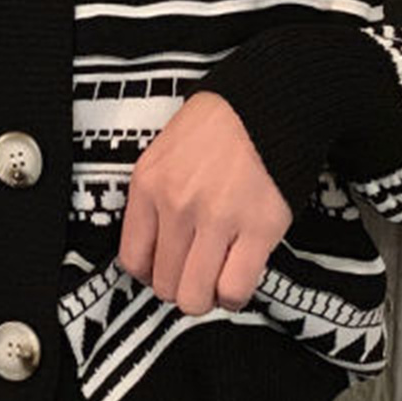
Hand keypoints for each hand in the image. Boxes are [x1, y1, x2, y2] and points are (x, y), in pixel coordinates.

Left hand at [118, 91, 291, 316]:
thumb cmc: (218, 129)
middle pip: (164, 284)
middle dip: (180, 288)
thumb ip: (154, 202)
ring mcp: (218, 218)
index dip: (150, 275)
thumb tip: (155, 254)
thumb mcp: (165, 156)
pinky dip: (233, 296)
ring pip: (195, 295)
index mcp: (149, 185)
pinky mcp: (259, 227)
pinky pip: (233, 288)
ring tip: (216, 282)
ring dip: (205, 297)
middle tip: (196, 277)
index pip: (133, 260)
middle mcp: (178, 205)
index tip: (165, 271)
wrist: (268, 103)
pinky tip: (236, 282)